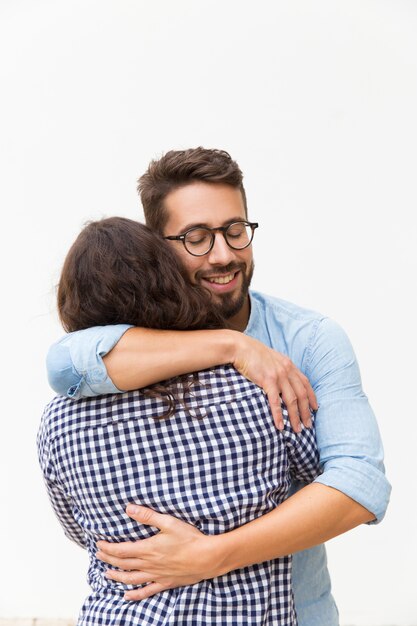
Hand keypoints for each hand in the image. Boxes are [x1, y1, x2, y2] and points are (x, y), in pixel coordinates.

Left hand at [97, 504, 218, 601]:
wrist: (207, 557)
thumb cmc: (189, 538)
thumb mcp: (168, 522)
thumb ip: (148, 516)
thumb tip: (129, 508)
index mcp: (148, 549)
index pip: (121, 550)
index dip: (108, 548)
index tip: (99, 544)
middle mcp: (149, 564)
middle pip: (123, 564)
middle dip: (109, 559)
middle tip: (99, 555)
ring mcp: (156, 575)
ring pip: (131, 579)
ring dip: (117, 576)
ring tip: (107, 574)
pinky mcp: (165, 583)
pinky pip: (147, 591)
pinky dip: (135, 595)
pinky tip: (127, 596)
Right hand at [232, 334, 317, 431]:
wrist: (240, 347)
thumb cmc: (251, 353)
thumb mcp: (271, 357)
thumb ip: (279, 367)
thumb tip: (281, 378)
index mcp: (289, 364)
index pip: (305, 383)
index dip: (312, 397)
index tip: (314, 409)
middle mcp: (287, 370)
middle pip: (302, 394)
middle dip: (306, 412)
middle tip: (308, 425)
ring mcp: (278, 375)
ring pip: (292, 400)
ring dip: (295, 417)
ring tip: (297, 430)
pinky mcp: (267, 380)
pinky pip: (275, 401)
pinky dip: (278, 415)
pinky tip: (280, 426)